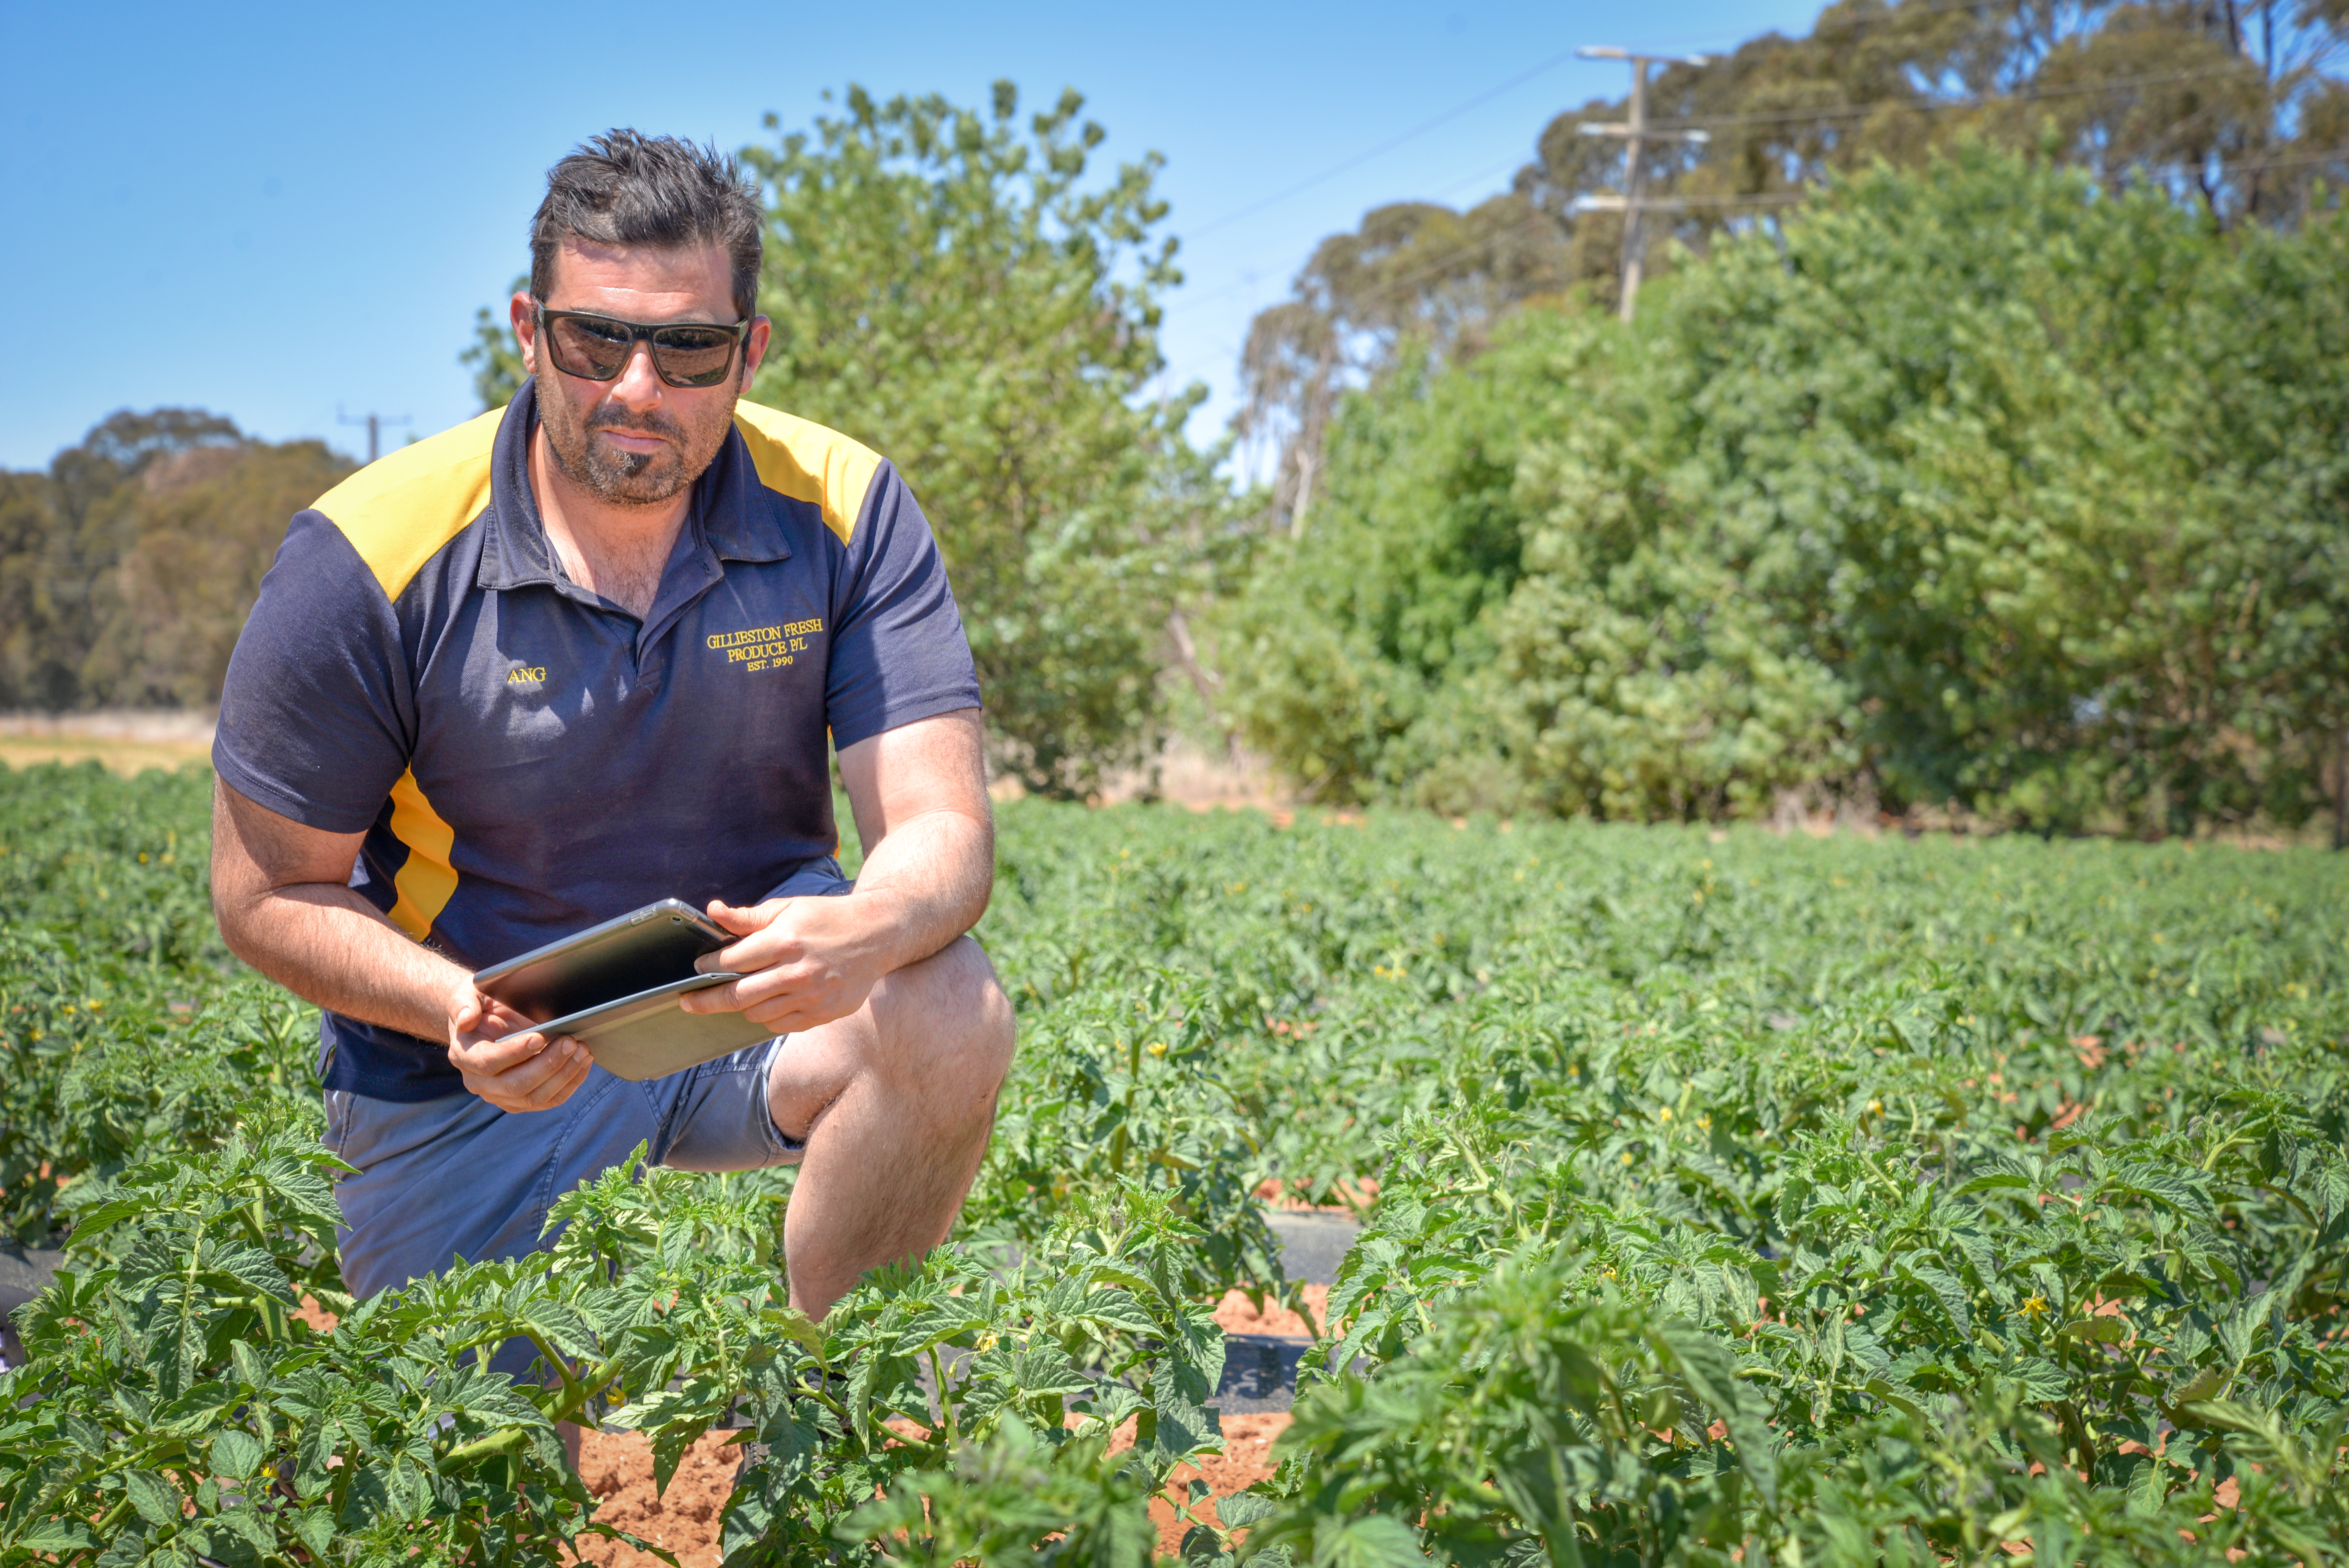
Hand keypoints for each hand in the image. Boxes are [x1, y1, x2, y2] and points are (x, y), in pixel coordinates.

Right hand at [446, 976, 591, 1111]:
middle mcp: (480, 1082)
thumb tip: (466, 1019)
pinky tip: (583, 1063)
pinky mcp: (522, 1100)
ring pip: (535, 1096)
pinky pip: (549, 1099)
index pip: (488, 1062)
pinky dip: (570, 1083)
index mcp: (464, 1056)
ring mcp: (501, 1095)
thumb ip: (462, 1004)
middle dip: (547, 1065)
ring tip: (582, 1051)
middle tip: (570, 1042)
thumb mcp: (465, 994)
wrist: (486, 1020)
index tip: (540, 1037)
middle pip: (516, 1085)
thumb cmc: (479, 1005)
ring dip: (564, 1075)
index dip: (514, 1052)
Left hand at [680, 894, 887, 1034]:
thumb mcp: (789, 908)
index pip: (731, 961)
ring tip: (735, 995)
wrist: (877, 935)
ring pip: (756, 1013)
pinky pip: (779, 1024)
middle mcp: (797, 972)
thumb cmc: (828, 918)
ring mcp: (811, 996)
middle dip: (706, 999)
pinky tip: (766, 1003)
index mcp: (785, 940)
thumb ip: (749, 917)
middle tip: (688, 1001)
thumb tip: (713, 911)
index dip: (707, 966)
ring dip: (740, 1006)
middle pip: (737, 995)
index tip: (697, 967)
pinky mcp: (822, 1013)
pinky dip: (766, 1016)